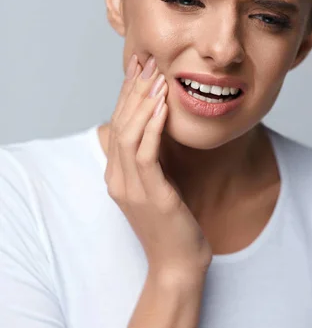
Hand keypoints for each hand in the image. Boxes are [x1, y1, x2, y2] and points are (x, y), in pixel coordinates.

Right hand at [104, 52, 212, 280]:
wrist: (178, 265)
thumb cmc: (173, 225)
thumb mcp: (159, 186)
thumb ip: (153, 160)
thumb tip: (158, 131)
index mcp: (118, 176)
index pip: (118, 125)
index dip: (126, 95)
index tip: (139, 68)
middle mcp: (118, 179)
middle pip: (120, 124)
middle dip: (133, 91)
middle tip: (146, 63)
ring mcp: (131, 189)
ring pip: (129, 135)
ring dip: (142, 103)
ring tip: (157, 78)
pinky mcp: (150, 196)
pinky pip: (147, 154)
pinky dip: (153, 127)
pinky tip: (163, 106)